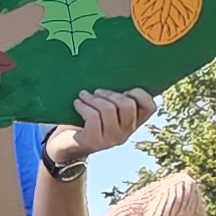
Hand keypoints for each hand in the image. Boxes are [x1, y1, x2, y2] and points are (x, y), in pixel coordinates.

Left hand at [42, 88, 156, 170]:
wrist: (66, 145)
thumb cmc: (86, 120)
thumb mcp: (105, 110)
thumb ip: (115, 98)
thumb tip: (116, 70)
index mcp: (132, 123)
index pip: (150, 107)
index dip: (140, 94)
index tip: (124, 90)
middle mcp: (125, 133)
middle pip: (128, 106)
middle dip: (111, 93)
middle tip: (97, 91)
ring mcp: (110, 139)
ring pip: (109, 110)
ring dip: (94, 98)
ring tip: (83, 95)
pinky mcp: (94, 142)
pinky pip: (93, 118)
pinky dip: (84, 106)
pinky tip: (77, 103)